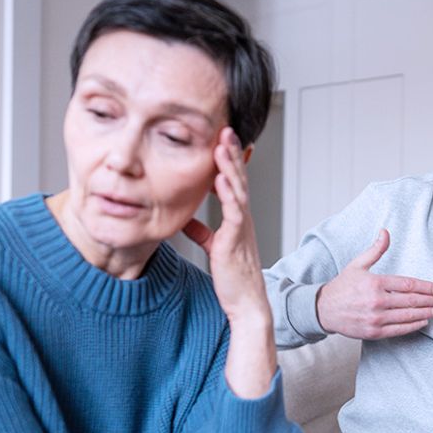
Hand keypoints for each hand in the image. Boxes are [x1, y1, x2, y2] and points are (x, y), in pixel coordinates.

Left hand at [183, 127, 274, 396]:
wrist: (246, 304)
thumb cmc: (233, 278)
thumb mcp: (213, 248)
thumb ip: (201, 231)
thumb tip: (186, 219)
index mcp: (237, 219)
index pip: (233, 183)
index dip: (228, 161)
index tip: (221, 139)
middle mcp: (242, 219)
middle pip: (238, 178)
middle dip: (232, 153)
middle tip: (225, 128)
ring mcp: (242, 227)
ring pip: (238, 189)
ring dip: (230, 165)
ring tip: (223, 143)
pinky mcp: (236, 239)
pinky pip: (234, 210)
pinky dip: (228, 192)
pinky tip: (221, 177)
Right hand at [316, 229, 432, 339]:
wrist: (324, 309)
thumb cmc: (342, 286)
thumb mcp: (358, 264)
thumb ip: (376, 250)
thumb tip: (385, 232)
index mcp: (375, 283)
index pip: (408, 285)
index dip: (425, 287)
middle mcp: (377, 301)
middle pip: (411, 301)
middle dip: (429, 301)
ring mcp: (376, 318)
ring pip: (407, 316)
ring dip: (425, 313)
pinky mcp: (374, 332)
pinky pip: (399, 330)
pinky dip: (413, 326)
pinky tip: (422, 322)